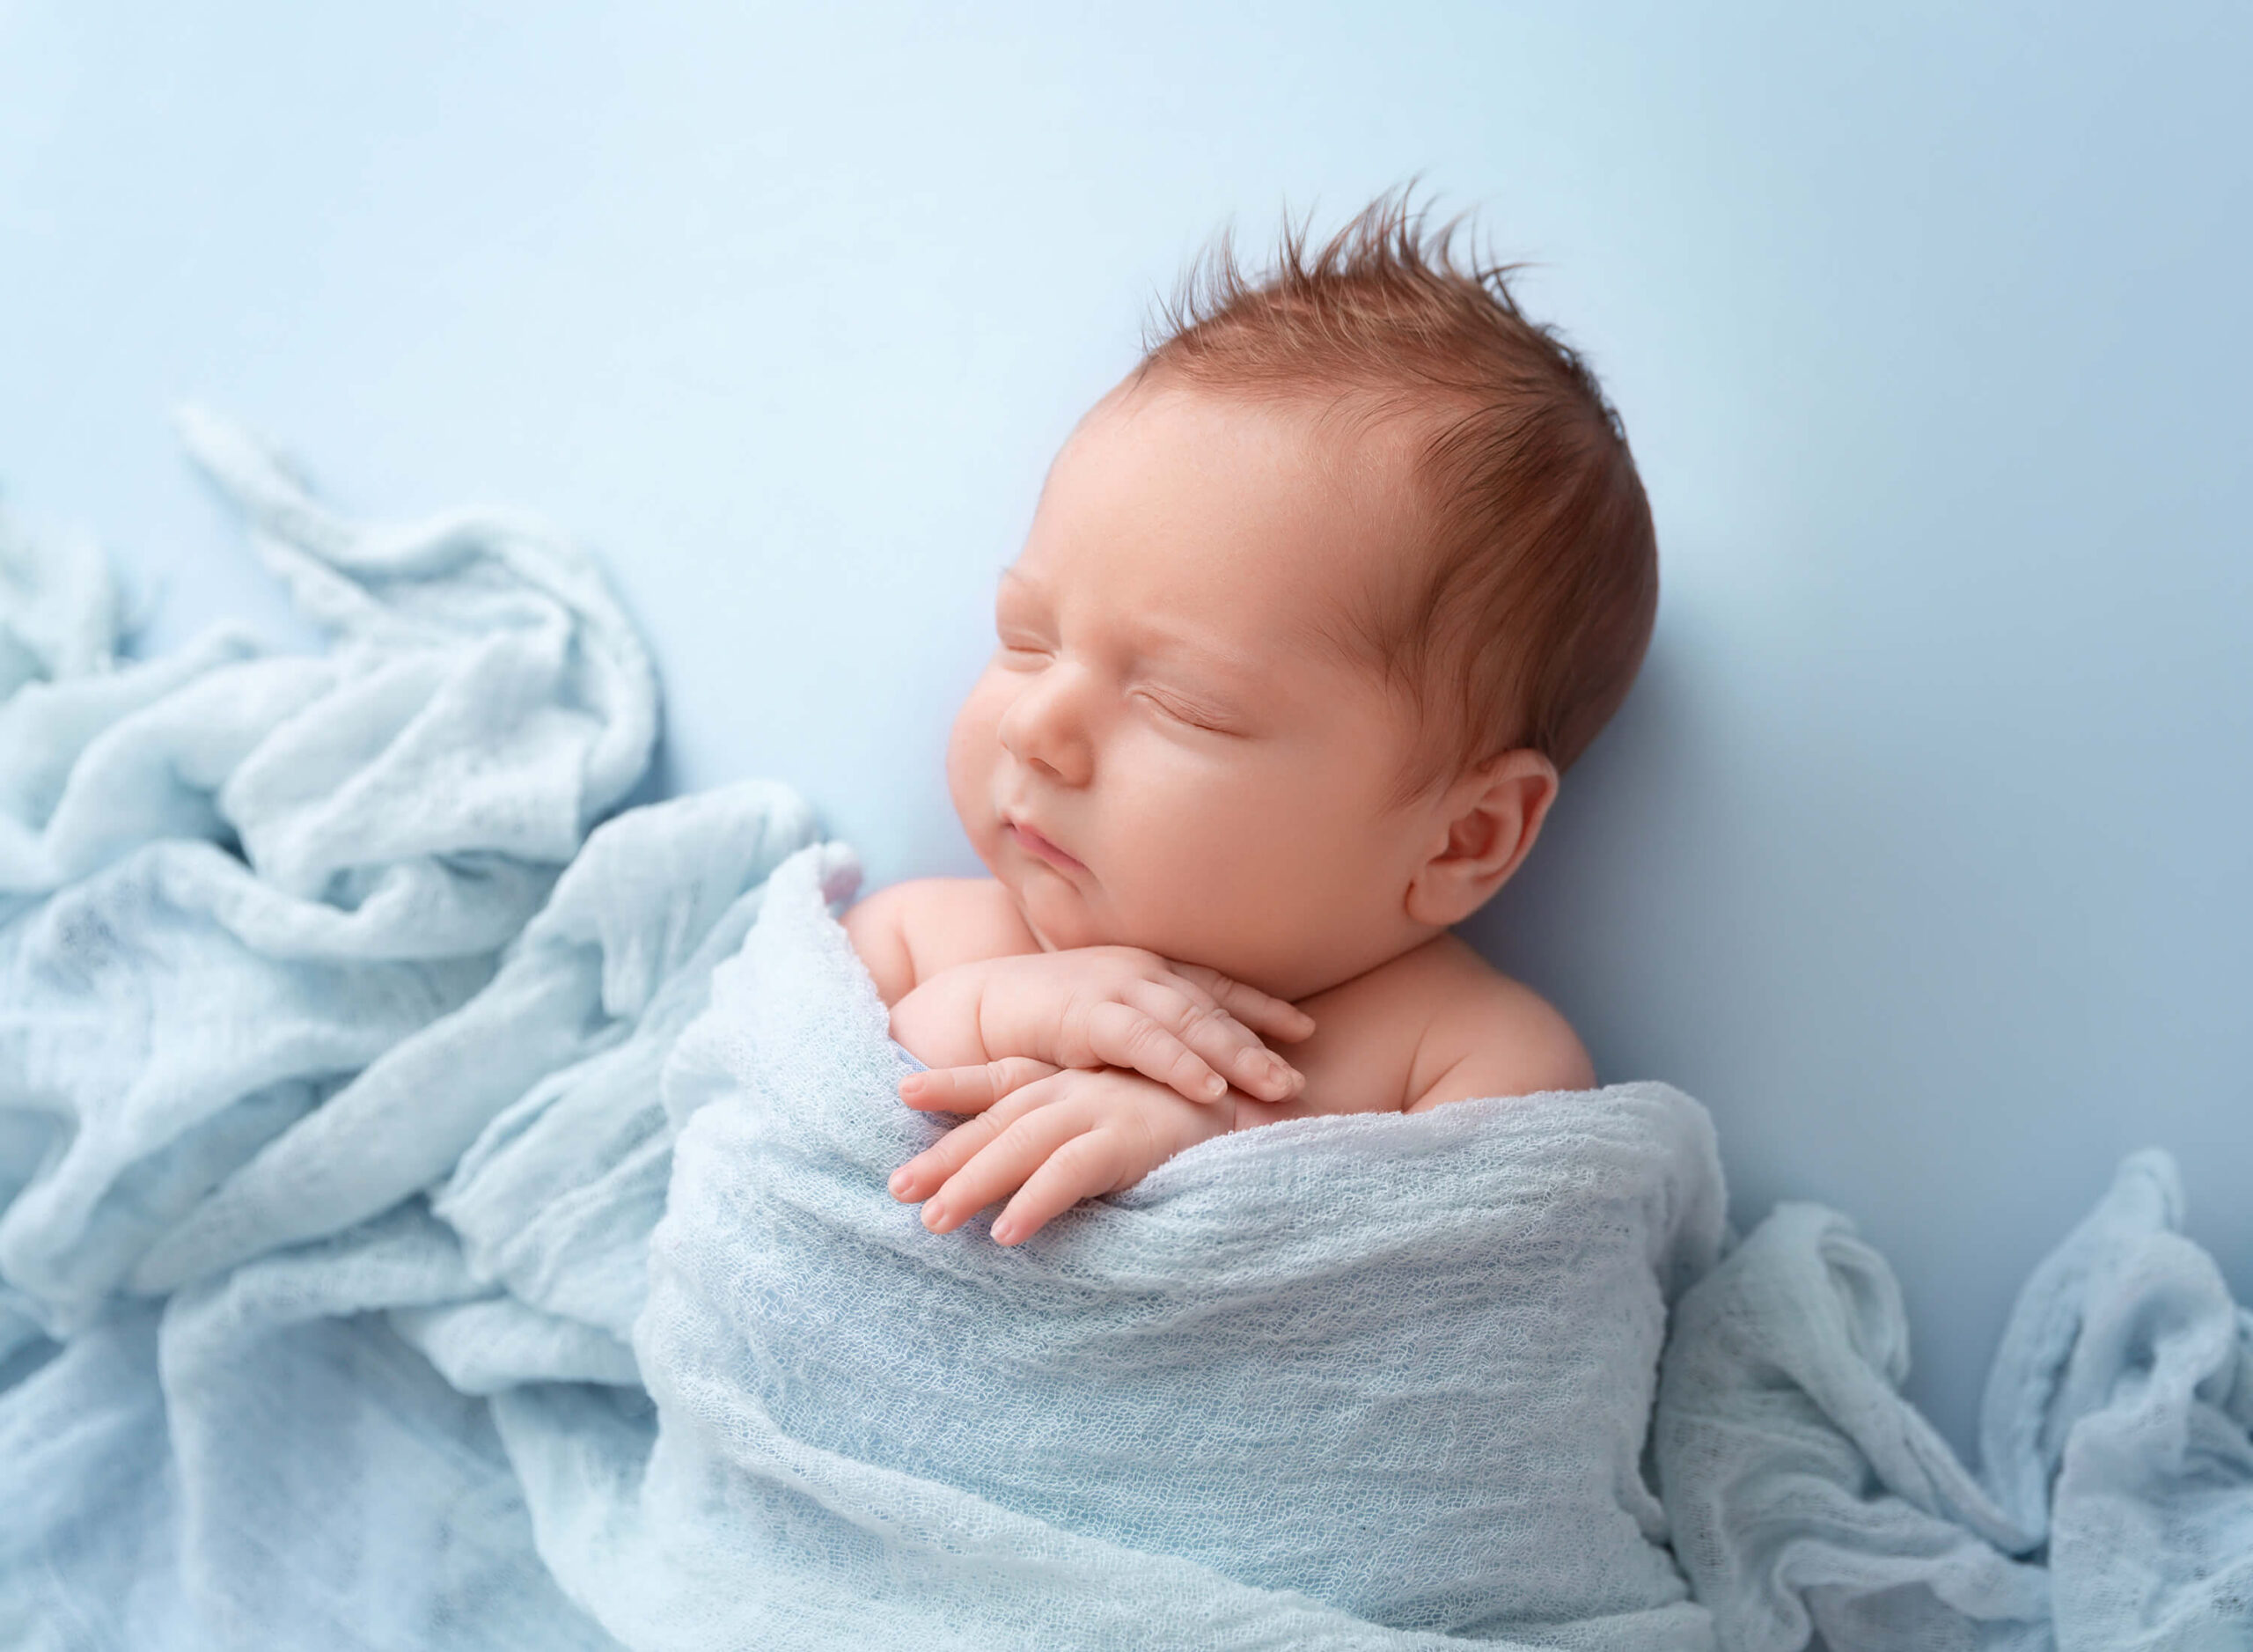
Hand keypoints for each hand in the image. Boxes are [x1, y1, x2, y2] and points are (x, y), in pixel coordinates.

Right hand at [888, 945, 1313, 1108]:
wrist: (971, 1007)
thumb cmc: (1039, 1022)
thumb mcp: (1104, 1027)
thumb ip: (1145, 1040)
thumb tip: (1197, 1074)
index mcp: (1145, 970)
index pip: (1215, 987)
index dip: (1262, 1007)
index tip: (1305, 1030)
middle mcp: (1137, 972)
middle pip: (1212, 1008)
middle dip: (1262, 1041)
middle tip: (1301, 1079)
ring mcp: (1113, 988)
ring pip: (1190, 1021)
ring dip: (1236, 1055)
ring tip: (1277, 1086)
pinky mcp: (1085, 1014)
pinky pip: (1143, 1041)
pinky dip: (1179, 1064)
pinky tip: (1209, 1089)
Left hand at [889, 1064, 1235, 1244]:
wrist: (1274, 1112)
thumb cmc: (1204, 1128)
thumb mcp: (1131, 1127)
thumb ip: (1086, 1142)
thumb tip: (1035, 1183)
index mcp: (1081, 1079)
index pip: (1006, 1078)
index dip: (954, 1083)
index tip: (902, 1093)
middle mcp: (1085, 1086)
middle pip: (998, 1118)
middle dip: (944, 1153)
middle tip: (895, 1190)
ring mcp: (1107, 1106)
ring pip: (1021, 1143)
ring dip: (973, 1182)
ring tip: (933, 1223)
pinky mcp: (1134, 1136)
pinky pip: (1071, 1172)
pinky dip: (1036, 1201)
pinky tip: (1006, 1235)